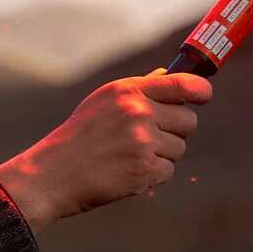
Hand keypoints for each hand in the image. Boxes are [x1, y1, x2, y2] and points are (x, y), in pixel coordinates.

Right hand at [0, 68, 211, 232]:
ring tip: (128, 157)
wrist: (50, 175)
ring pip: (179, 148)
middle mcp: (138, 112)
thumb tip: (168, 76)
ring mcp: (142, 142)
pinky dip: (152, 175)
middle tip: (147, 139)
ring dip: (161, 155)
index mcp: (127, 91)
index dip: (200, 91)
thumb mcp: (101, 103)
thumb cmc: (77, 138)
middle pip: (188, 121)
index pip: (182, 84)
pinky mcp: (144, 170)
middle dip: (174, 132)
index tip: (203, 97)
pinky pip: (168, 171)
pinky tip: (127, 173)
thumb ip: (136, 91)